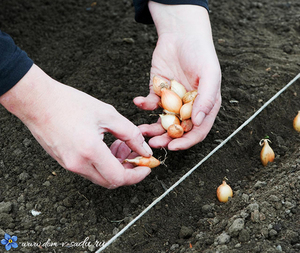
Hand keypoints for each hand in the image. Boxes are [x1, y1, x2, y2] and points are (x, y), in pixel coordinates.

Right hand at [0, 64, 152, 188]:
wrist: (37, 101)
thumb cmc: (70, 103)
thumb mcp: (107, 114)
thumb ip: (130, 134)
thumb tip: (145, 150)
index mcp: (90, 151)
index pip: (119, 178)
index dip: (137, 175)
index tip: (147, 167)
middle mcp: (77, 164)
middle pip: (110, 181)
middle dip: (128, 170)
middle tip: (134, 152)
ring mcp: (68, 165)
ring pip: (100, 176)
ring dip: (115, 165)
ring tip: (120, 144)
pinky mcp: (64, 162)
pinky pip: (89, 170)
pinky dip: (102, 163)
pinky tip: (106, 145)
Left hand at [134, 2, 220, 150]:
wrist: (181, 34)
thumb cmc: (200, 53)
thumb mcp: (210, 74)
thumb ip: (207, 99)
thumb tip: (198, 122)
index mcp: (204, 106)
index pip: (197, 130)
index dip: (186, 141)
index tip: (173, 146)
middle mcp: (188, 106)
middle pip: (178, 129)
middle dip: (166, 138)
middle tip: (153, 143)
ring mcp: (172, 100)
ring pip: (162, 121)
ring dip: (152, 127)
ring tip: (141, 130)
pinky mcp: (158, 91)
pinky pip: (150, 104)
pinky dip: (144, 105)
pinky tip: (139, 101)